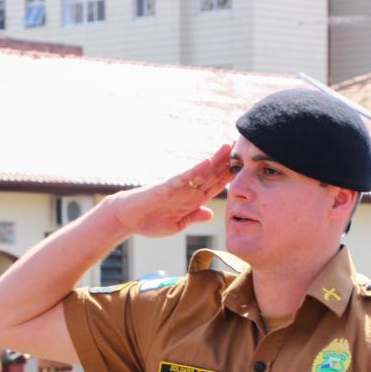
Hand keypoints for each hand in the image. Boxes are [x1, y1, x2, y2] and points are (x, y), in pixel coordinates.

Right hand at [106, 144, 232, 236]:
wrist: (127, 219)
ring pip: (201, 172)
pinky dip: (196, 170)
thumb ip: (193, 217)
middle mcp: (188, 191)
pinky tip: (208, 162)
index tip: (244, 168)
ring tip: (229, 146)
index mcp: (192, 201)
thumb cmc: (149, 222)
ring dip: (215, 160)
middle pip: (212, 175)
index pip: (215, 186)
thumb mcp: (177, 225)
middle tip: (243, 148)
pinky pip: (184, 177)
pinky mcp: (167, 186)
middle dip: (227, 163)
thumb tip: (210, 212)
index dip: (229, 177)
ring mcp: (178, 187)